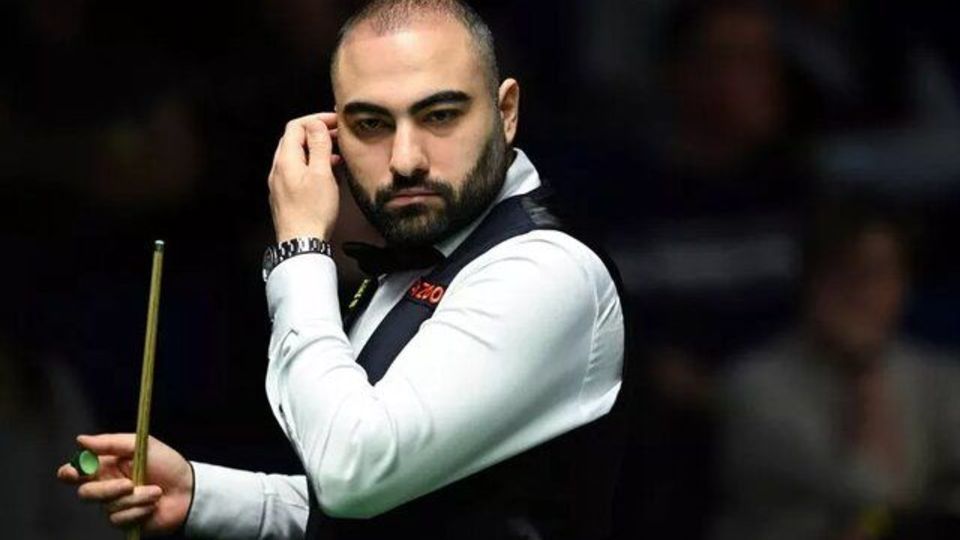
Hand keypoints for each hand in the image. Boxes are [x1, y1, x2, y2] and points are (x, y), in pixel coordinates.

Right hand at [57, 434, 193, 535]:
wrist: (188, 490)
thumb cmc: (167, 464)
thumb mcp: (142, 445)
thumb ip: (111, 442)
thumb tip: (80, 440)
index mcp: (106, 466)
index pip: (75, 471)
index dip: (69, 473)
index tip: (74, 472)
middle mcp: (106, 486)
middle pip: (86, 493)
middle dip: (107, 490)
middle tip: (128, 484)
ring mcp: (114, 505)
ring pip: (106, 506)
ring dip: (135, 499)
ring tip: (156, 491)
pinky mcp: (123, 521)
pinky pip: (119, 519)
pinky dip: (138, 510)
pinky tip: (153, 506)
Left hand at [269, 113, 340, 242]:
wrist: (301, 244)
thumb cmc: (313, 212)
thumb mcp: (321, 174)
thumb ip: (318, 146)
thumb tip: (316, 124)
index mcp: (286, 160)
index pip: (296, 126)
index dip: (316, 120)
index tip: (335, 121)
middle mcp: (278, 169)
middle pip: (294, 140)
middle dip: (316, 133)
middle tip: (337, 135)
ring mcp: (280, 183)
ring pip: (297, 156)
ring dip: (315, 150)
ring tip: (336, 153)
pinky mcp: (285, 195)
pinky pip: (297, 171)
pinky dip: (312, 165)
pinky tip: (327, 173)